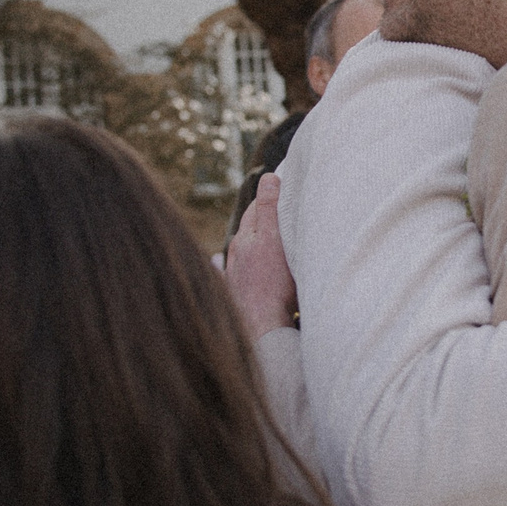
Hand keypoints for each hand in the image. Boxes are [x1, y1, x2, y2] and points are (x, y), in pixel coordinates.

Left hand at [225, 174, 298, 340]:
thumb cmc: (274, 285)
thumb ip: (270, 208)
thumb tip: (268, 177)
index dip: (271, 198)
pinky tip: (223, 264)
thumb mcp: (276, 240)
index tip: (283, 190)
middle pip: (249, 229)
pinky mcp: (235, 294)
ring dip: (252, 242)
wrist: (261, 328)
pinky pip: (231, 275)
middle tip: (279, 211)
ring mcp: (234, 275)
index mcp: (246, 238)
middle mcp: (236, 254)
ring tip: (262, 238)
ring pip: (242, 250)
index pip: (257, 208)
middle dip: (262, 219)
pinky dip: (230, 266)